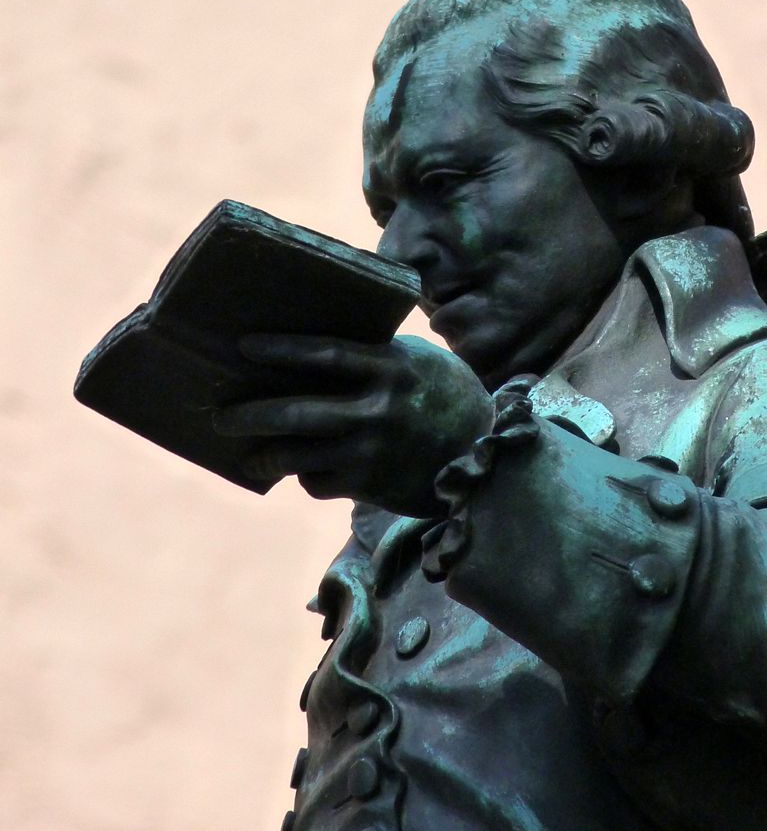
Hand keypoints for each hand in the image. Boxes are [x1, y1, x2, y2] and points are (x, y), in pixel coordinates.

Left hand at [213, 334, 493, 515]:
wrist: (482, 451)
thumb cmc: (444, 393)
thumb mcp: (419, 360)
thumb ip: (374, 353)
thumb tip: (311, 347)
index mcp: (392, 367)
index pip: (326, 354)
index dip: (281, 349)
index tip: (244, 347)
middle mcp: (380, 409)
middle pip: (298, 412)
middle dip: (251, 414)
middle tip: (219, 415)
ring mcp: (373, 449)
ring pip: (300, 455)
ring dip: (265, 456)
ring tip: (249, 456)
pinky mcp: (371, 484)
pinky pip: (319, 481)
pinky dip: (306, 475)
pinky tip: (303, 470)